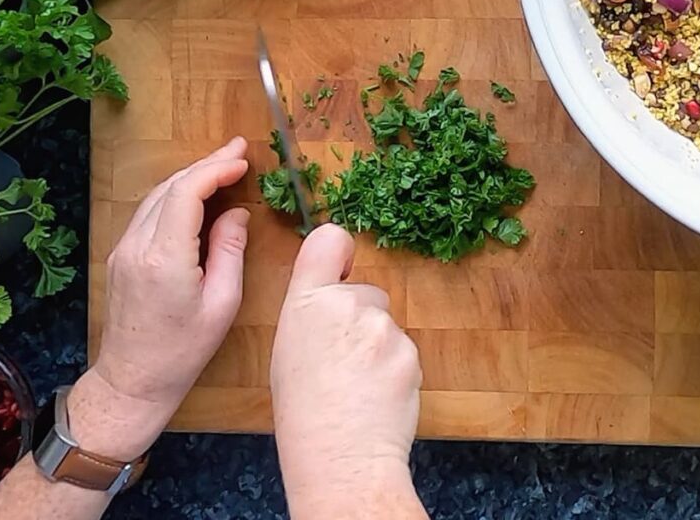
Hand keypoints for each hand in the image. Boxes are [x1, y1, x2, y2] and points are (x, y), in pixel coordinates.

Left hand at [68, 137, 250, 460]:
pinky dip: (176, 195)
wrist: (133, 380)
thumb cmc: (183, 351)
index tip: (243, 159)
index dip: (216, 168)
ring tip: (223, 166)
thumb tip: (237, 215)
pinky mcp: (121, 256)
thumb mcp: (222, 303)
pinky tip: (197, 194)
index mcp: (165, 257)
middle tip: (239, 150)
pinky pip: (149, 213)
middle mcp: (137, 245)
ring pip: (157, 196)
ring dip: (190, 177)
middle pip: (170, 187)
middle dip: (206, 164)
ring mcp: (124, 249)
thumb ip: (230, 251)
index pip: (187, 192)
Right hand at [271, 226, 422, 514]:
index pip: (330, 239)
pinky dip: (396, 368)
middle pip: (366, 290)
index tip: (342, 269)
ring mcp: (383, 328)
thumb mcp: (288, 351)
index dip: (339, 251)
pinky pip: (405, 349)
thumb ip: (313, 313)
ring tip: (358, 384)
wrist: (340, 460)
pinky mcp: (411, 352)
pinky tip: (377, 394)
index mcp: (306, 302)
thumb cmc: (304, 414)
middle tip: (343, 359)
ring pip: (387, 322)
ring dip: (379, 345)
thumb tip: (333, 297)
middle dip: (362, 316)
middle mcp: (347, 305)